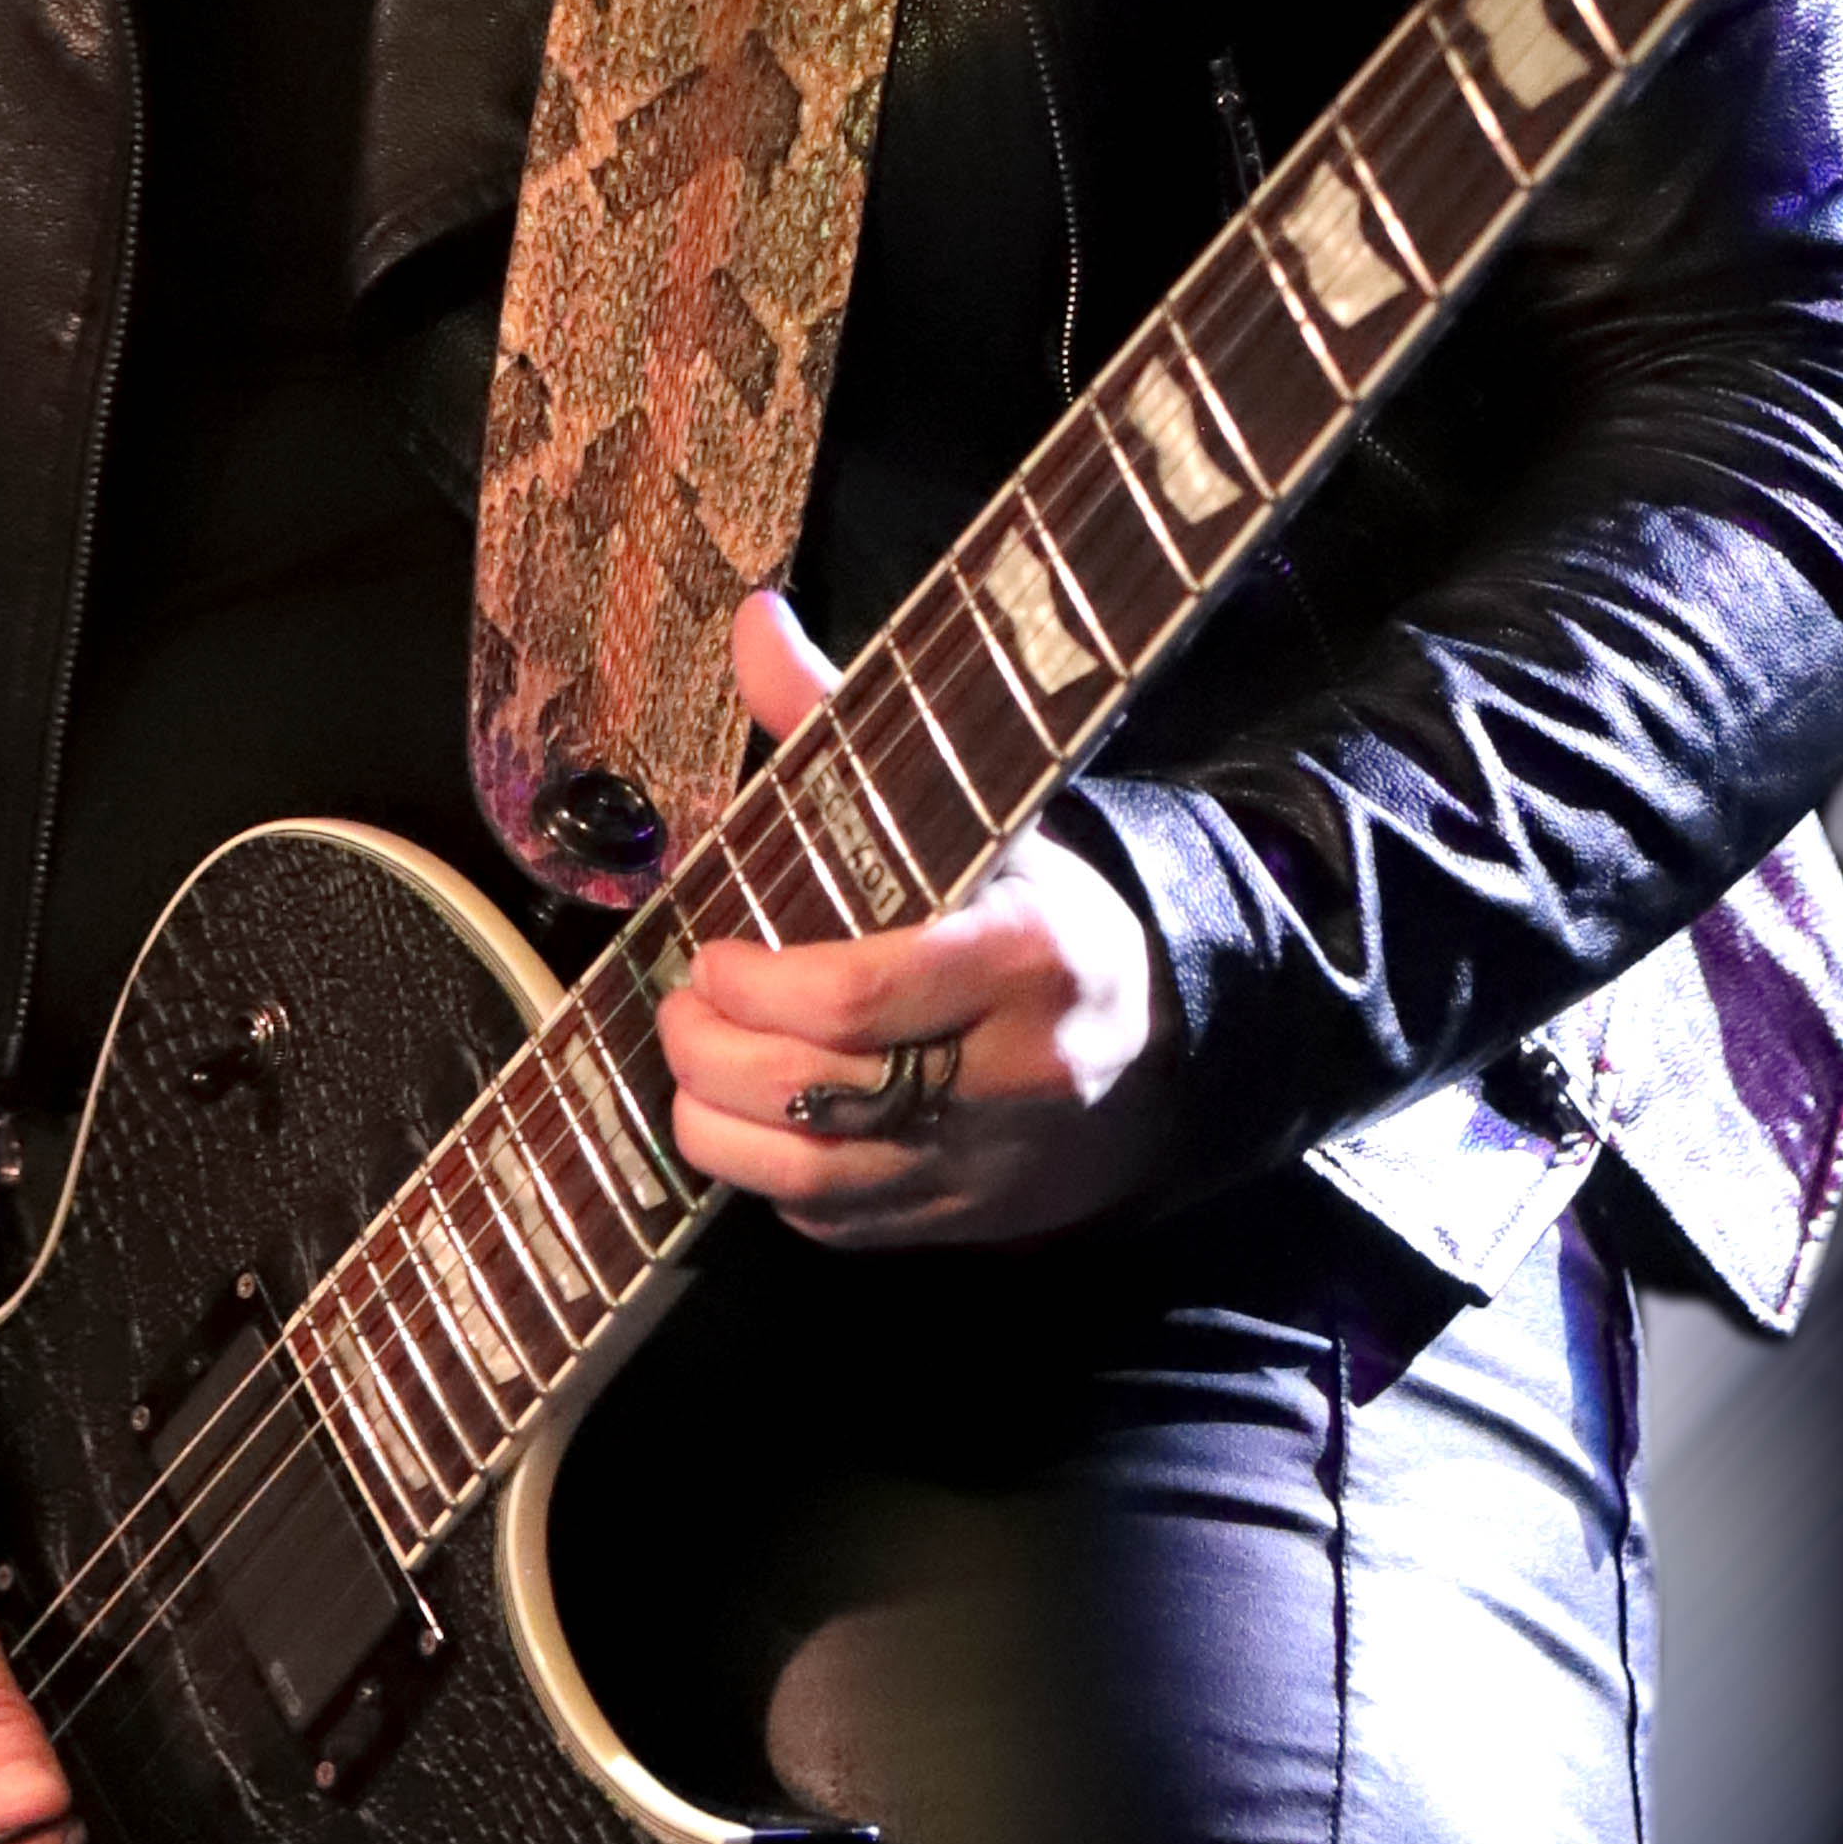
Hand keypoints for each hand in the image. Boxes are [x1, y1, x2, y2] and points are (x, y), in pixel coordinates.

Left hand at [656, 590, 1178, 1244]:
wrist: (1159, 1046)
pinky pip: (831, 1221)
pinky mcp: (960, 1223)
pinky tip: (759, 1124)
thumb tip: (752, 620)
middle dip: (712, 1052)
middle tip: (684, 1006)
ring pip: (810, 1177)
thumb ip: (846, 726)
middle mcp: (1012, 1073)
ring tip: (696, 1066)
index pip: (859, 992)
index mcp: (1023, 959)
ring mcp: (985, 1162)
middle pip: (815, 1091)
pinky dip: (772, 1178)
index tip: (711, 949)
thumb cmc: (1040, 914)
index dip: (755, 984)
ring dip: (717, 1127)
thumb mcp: (975, 814)